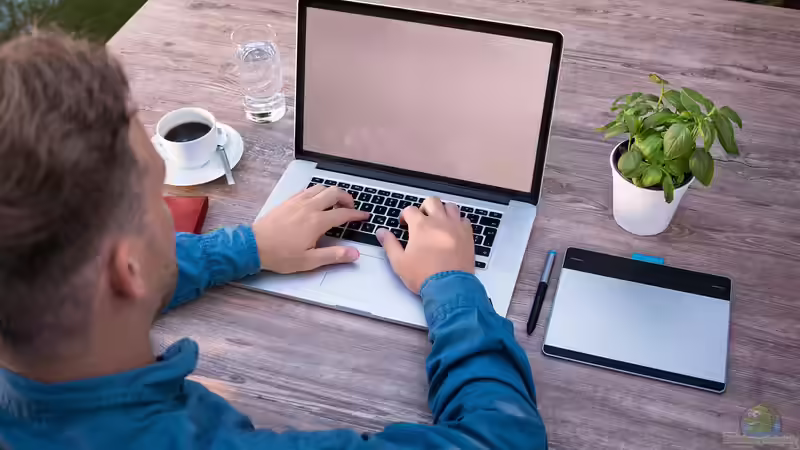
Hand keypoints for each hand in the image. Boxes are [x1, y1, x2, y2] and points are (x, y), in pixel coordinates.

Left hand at [253, 185, 369, 272]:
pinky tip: (316, 201)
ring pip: (320, 188)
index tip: (364, 216)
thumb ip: (334, 256)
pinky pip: (307, 190)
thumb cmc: (281, 255)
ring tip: (335, 203)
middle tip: (351, 207)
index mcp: (317, 222)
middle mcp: (309, 207)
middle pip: (334, 192)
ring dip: (332, 192)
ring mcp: (297, 202)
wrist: (254, 246)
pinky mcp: (288, 201)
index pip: (343, 213)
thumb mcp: (309, 261)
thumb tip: (354, 254)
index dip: (356, 214)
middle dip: (347, 197)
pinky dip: (317, 192)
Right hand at [377, 197, 473, 293]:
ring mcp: (455, 227)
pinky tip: (453, 230)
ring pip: (450, 206)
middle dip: (424, 207)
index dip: (405, 215)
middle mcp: (439, 221)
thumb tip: (381, 232)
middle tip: (422, 219)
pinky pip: (464, 219)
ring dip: (442, 210)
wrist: (449, 287)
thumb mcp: (399, 262)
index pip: (410, 210)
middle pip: (432, 201)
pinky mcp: (468, 235)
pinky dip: (458, 221)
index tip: (405, 223)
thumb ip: (389, 244)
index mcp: (420, 226)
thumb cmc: (424, 275)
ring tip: (438, 221)